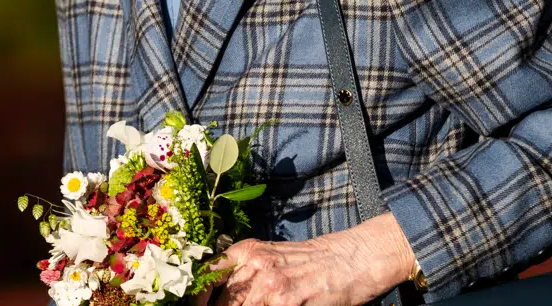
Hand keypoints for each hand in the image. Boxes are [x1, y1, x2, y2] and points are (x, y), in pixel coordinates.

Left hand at [210, 213, 414, 305]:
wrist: (355, 257)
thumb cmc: (316, 260)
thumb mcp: (274, 256)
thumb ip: (246, 273)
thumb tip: (222, 297)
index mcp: (248, 251)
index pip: (206, 278)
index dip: (197, 299)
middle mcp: (255, 265)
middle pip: (221, 303)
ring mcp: (271, 285)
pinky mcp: (289, 301)